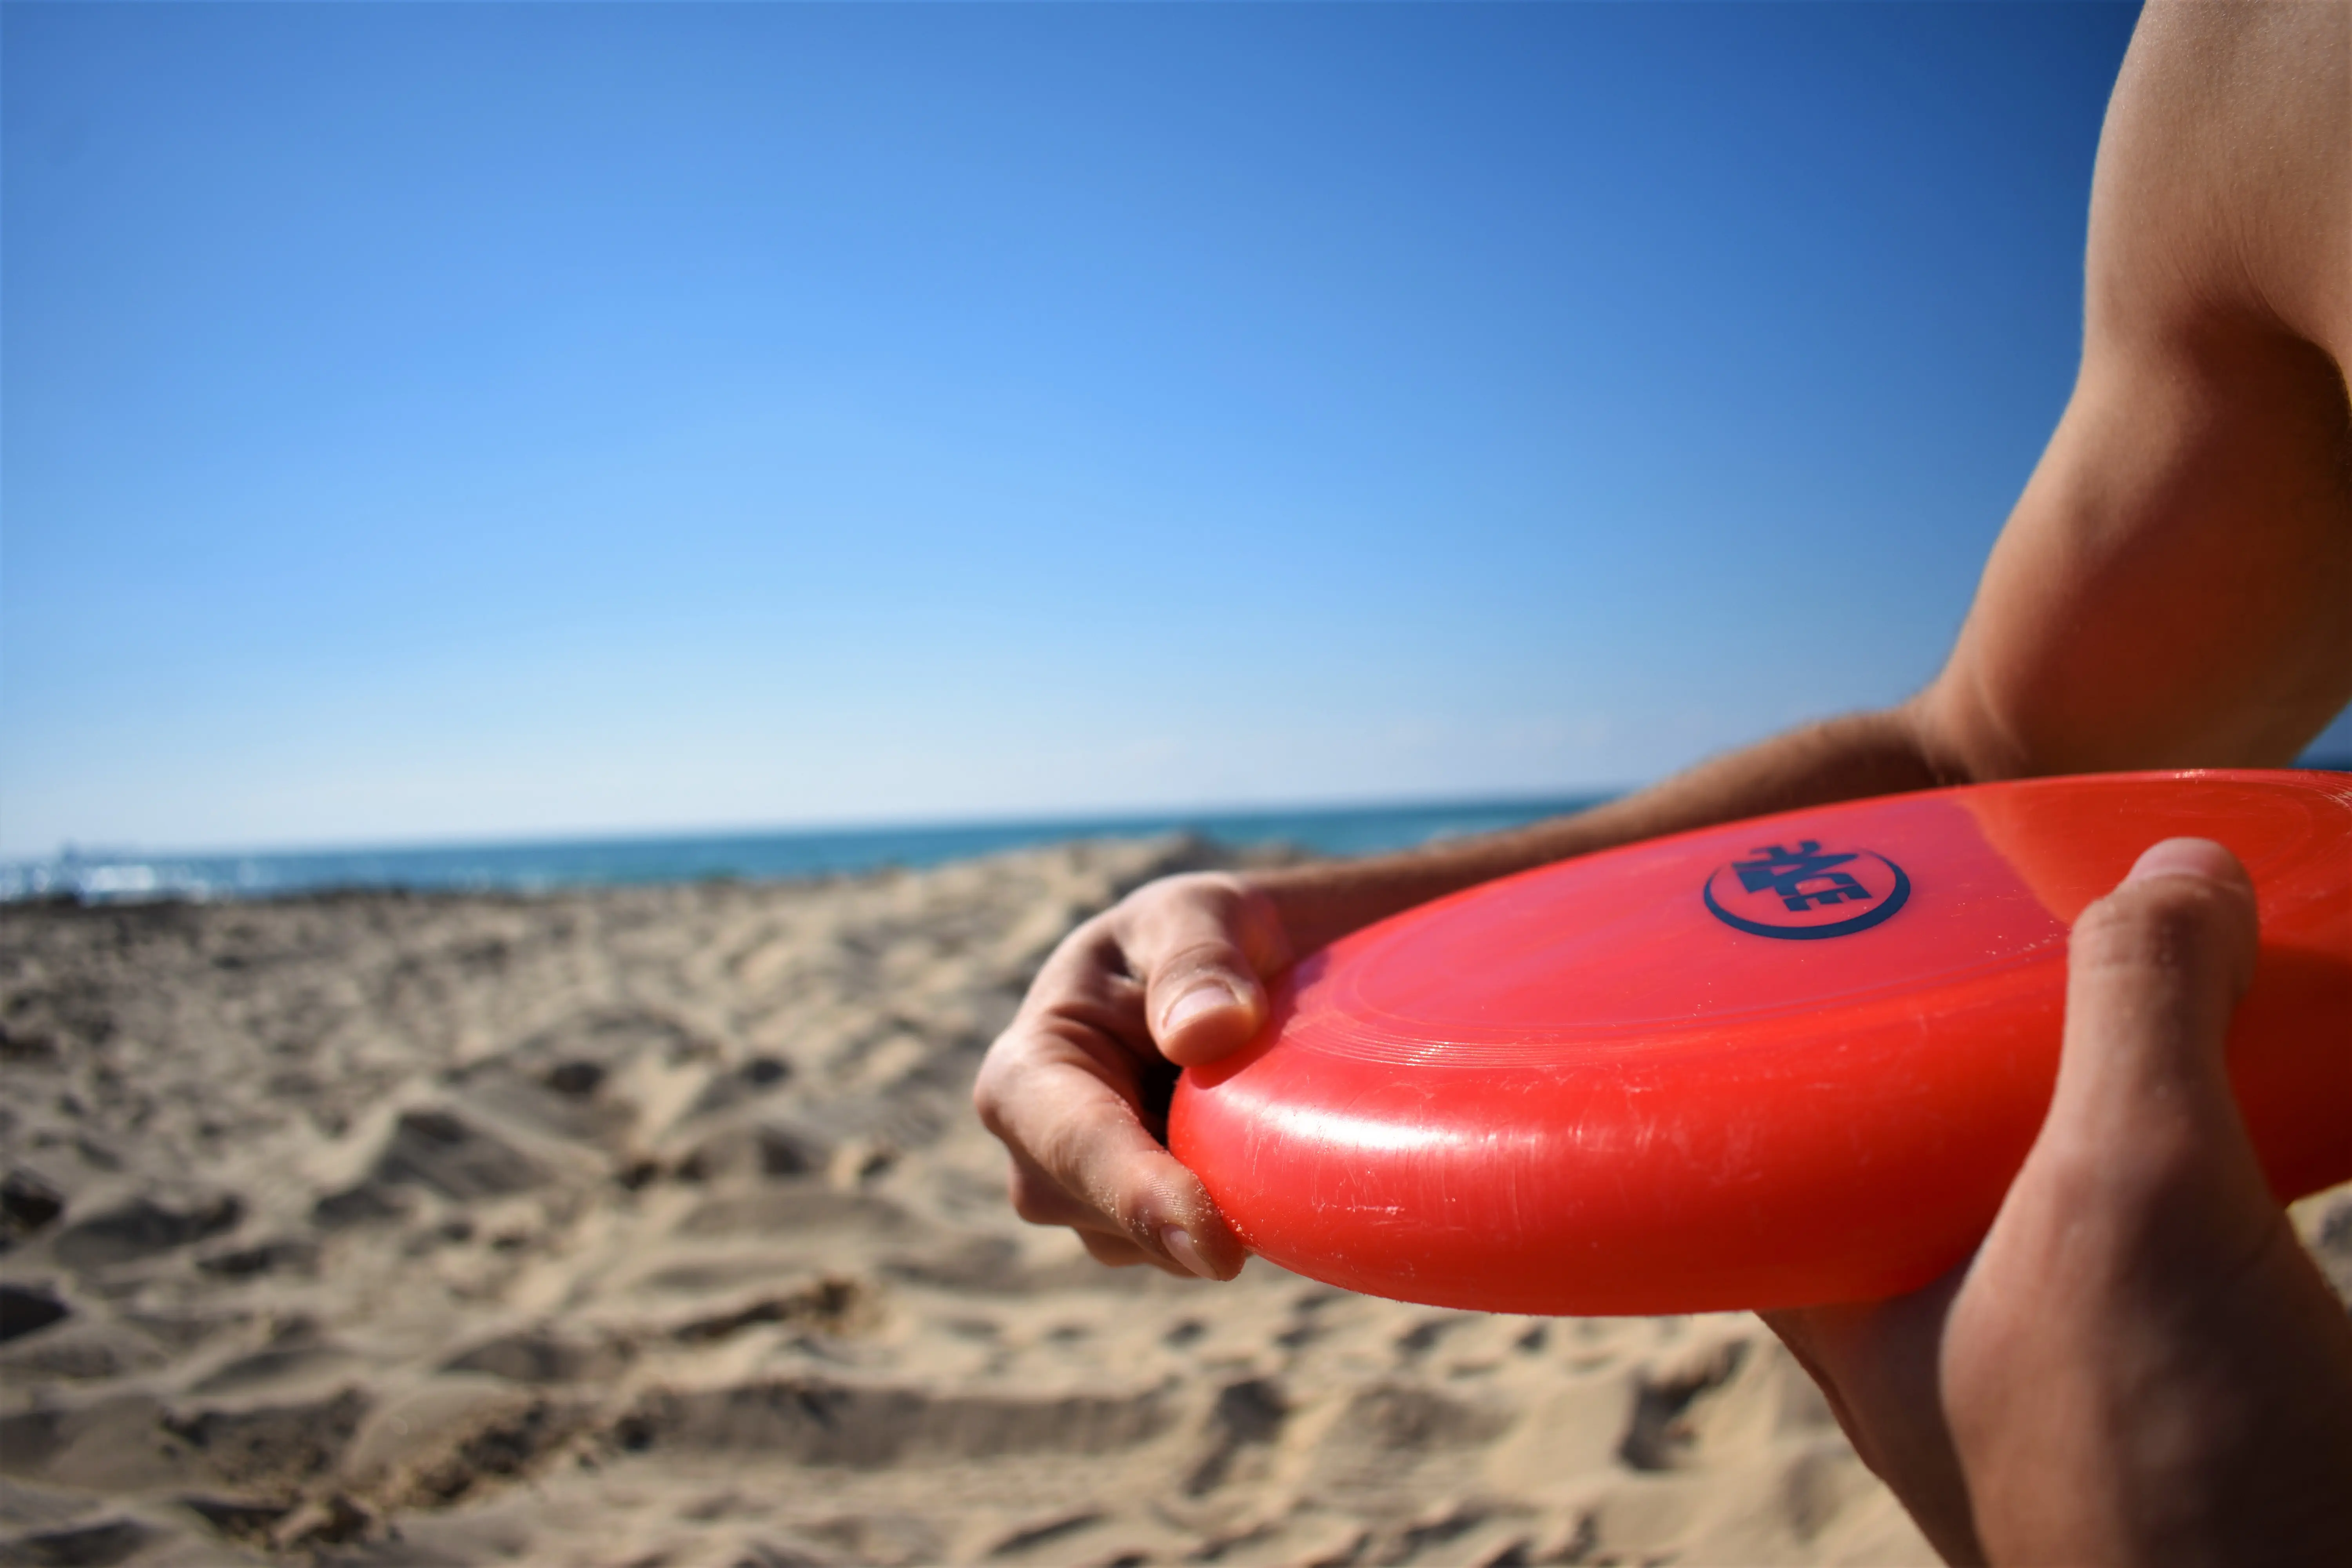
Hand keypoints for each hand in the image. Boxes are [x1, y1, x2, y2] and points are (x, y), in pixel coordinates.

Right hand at [972, 872, 1291, 1279]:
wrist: (1233, 973)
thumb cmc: (1200, 933)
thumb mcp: (1201, 913)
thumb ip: (1198, 961)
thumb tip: (1205, 1032)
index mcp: (1028, 1066)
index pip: (1074, 1143)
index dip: (1140, 1196)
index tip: (1217, 1247)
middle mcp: (1038, 1148)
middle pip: (1108, 1216)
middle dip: (1193, 1216)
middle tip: (1288, 1190)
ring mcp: (1087, 1198)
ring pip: (1158, 1249)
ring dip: (1225, 1207)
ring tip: (1265, 1116)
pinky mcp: (1141, 1229)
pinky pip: (1194, 1252)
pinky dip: (1239, 1214)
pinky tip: (1261, 1151)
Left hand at [1768, 840, 2351, 1563]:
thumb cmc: (2175, 1469)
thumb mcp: (2129, 1198)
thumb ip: (2134, 1010)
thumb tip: (2175, 866)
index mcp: (1849, 1303)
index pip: (1742, 1138)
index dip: (1742, 1031)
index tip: (1772, 912)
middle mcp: (1929, 1322)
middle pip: (1900, 1131)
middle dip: (1943, 1018)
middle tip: (1972, 886)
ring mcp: (2053, 1345)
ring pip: (2034, 1162)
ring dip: (2078, 1062)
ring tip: (2117, 939)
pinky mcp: (2178, 1358)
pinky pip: (2153, 1203)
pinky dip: (2179, 1121)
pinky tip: (2228, 1058)